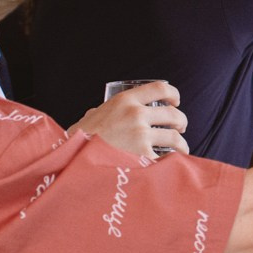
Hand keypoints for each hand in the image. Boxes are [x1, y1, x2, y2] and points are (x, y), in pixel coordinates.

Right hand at [68, 82, 187, 158]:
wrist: (70, 160)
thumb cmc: (79, 139)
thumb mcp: (90, 118)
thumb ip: (98, 113)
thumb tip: (95, 113)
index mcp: (124, 100)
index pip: (160, 88)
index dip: (173, 94)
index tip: (175, 101)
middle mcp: (136, 114)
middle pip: (173, 114)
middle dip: (181, 121)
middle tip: (180, 128)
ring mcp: (141, 135)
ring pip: (174, 137)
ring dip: (181, 144)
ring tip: (180, 148)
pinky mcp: (143, 156)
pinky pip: (166, 158)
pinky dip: (172, 162)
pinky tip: (170, 165)